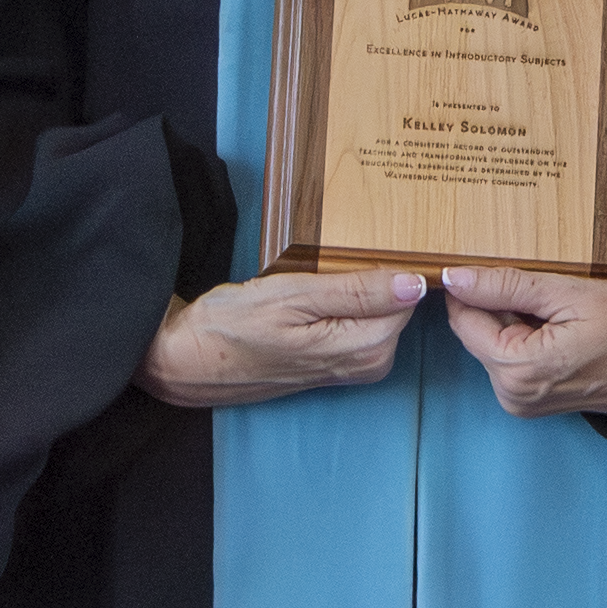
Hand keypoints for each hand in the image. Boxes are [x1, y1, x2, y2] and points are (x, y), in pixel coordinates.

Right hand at [141, 267, 432, 405]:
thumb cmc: (234, 327)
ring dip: (359, 288)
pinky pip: (361, 322)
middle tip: (331, 259)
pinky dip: (348, 302)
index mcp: (365, 348)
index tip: (372, 241)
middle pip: (398, 303)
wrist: (191, 362)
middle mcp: (368, 364)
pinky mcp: (338, 363)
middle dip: (375, 276)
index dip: (394, 264)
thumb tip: (415, 284)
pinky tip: (317, 293)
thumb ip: (357, 292)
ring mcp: (353, 366)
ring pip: (380, 311)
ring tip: (318, 273)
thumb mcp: (294, 297)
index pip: (410, 295)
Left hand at [438, 267, 606, 416]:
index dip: (468, 285)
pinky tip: (560, 318)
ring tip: (556, 299)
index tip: (479, 258)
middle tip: (536, 276)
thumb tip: (456, 277)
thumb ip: (507, 286)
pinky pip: (517, 357)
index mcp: (518, 371)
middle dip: (496, 301)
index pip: (464, 321)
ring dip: (515, 316)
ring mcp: (528, 403)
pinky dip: (529, 332)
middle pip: (479, 333)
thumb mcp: (571, 293)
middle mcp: (515, 396)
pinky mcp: (543, 400)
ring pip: (498, 343)